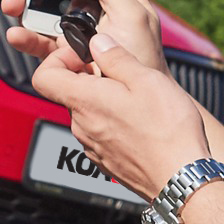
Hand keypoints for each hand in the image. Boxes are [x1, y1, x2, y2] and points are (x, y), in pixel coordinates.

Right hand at [0, 0, 164, 70]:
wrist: (136, 104)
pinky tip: (16, 33)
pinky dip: (24, 36)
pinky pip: (38, 42)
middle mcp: (93, 10)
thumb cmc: (144, 59)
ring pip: (44, 11)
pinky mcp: (62, 55)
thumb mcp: (133, 15)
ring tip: (12, 3)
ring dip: (24, 4)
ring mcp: (76, 32)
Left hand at [30, 31, 210, 202]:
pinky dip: (113, 123)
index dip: (58, 60)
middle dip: (90, 79)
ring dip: (105, 102)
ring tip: (137, 101)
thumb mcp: (146, 79)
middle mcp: (81, 126)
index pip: (43, 76)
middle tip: (121, 75)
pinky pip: (100, 134)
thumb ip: (116, 58)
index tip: (84, 56)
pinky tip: (141, 124)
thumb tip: (97, 42)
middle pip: (69, 93)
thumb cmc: (167, 131)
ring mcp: (92, 146)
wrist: (181, 180)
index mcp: (85, 101)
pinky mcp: (106, 161)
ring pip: (87, 113)